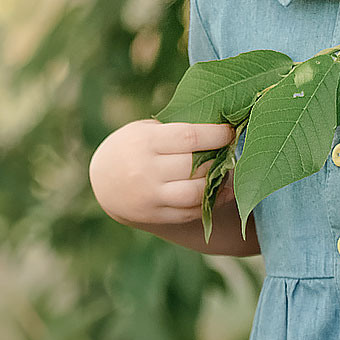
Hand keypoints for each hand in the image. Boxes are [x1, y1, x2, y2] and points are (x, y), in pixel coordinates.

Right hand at [88, 117, 237, 228]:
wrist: (104, 182)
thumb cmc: (133, 146)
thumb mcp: (145, 130)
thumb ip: (176, 128)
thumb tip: (220, 124)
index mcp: (145, 142)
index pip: (189, 137)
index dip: (216, 134)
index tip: (231, 130)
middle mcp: (145, 171)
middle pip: (195, 165)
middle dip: (221, 157)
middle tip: (235, 150)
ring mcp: (150, 196)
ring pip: (196, 192)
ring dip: (220, 182)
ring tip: (231, 170)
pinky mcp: (155, 215)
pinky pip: (191, 211)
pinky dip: (211, 201)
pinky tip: (222, 189)